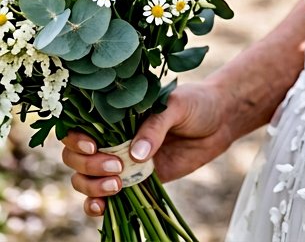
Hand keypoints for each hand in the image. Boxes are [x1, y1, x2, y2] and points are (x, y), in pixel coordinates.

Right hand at [60, 79, 233, 218]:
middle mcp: (113, 138)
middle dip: (89, 166)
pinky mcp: (135, 181)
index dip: (76, 139)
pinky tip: (102, 208)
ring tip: (117, 185)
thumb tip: (135, 157)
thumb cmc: (196, 104)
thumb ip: (155, 127)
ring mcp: (121, 162)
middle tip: (117, 166)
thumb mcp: (176, 105)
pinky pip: (105, 198)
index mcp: (116, 114)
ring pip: (85, 179)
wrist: (220, 120)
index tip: (93, 146)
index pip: (79, 126)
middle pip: (76, 158)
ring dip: (92, 187)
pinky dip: (96, 206)